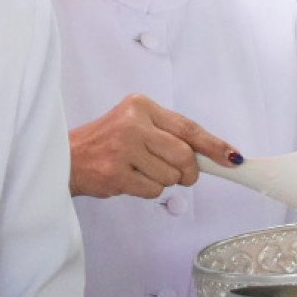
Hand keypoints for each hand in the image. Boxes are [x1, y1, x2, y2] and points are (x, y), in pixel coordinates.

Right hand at [69, 95, 240, 198]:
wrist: (65, 158)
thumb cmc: (105, 142)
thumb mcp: (135, 125)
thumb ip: (168, 135)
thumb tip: (212, 155)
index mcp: (140, 105)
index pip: (187, 127)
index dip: (213, 145)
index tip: (231, 157)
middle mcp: (132, 123)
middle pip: (184, 156)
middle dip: (188, 172)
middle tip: (181, 175)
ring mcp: (123, 148)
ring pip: (170, 177)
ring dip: (162, 181)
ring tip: (139, 170)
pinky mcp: (116, 173)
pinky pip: (153, 190)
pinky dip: (147, 190)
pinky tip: (129, 179)